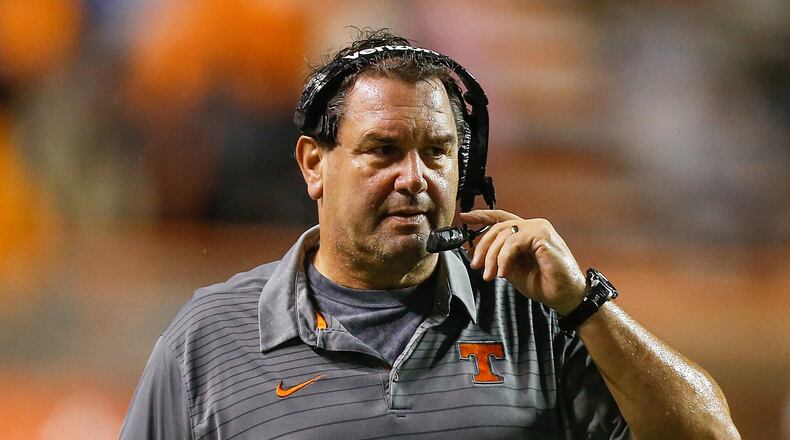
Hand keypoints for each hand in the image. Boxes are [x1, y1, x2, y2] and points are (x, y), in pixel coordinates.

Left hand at [459, 209, 586, 315]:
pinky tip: (504, 273)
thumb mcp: (513, 269)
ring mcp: (539, 228)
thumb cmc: (544, 283)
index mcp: (526, 232)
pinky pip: (513, 242)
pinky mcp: (543, 236)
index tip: (464, 218)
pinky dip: (504, 258)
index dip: (481, 216)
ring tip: (491, 275)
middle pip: (497, 228)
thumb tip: (480, 255)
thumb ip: (499, 257)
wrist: (565, 296)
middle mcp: (533, 226)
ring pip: (503, 235)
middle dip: (482, 248)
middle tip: (476, 266)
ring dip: (492, 257)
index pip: (500, 218)